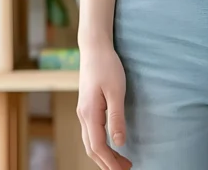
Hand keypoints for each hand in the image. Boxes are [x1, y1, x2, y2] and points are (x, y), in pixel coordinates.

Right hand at [77, 42, 131, 169]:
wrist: (94, 49)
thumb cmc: (107, 67)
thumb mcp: (116, 91)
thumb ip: (117, 117)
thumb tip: (120, 142)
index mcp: (90, 114)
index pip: (98, 146)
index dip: (110, 161)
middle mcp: (83, 115)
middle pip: (92, 148)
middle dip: (107, 162)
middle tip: (125, 169)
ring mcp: (83, 111)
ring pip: (90, 141)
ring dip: (103, 154)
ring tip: (119, 161)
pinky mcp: (87, 106)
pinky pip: (91, 133)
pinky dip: (100, 144)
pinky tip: (109, 144)